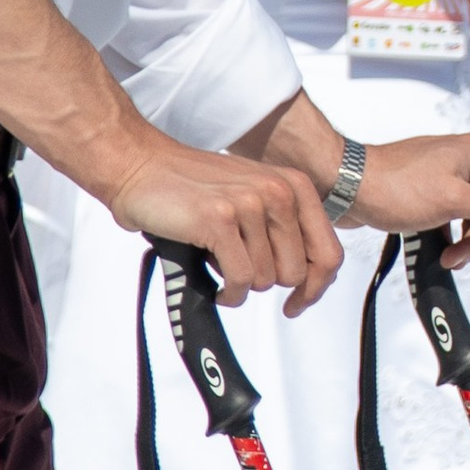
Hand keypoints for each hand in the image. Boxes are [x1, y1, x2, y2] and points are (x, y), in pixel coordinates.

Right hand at [107, 136, 343, 314]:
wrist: (141, 167)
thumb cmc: (193, 187)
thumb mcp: (254, 197)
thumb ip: (285, 229)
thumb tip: (309, 278)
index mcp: (294, 186)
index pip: (329, 253)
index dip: (316, 287)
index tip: (298, 302)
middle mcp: (278, 192)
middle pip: (295, 273)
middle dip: (267, 282)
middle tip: (241, 272)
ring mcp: (249, 205)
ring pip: (266, 280)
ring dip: (241, 284)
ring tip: (220, 265)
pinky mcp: (220, 222)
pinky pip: (241, 280)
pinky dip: (229, 293)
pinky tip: (218, 286)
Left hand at [356, 129, 469, 270]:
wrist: (347, 185)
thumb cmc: (395, 187)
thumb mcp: (454, 200)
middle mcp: (468, 162)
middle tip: (458, 259)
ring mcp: (449, 176)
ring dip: (466, 244)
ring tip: (446, 259)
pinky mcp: (431, 191)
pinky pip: (455, 219)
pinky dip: (451, 238)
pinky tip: (438, 251)